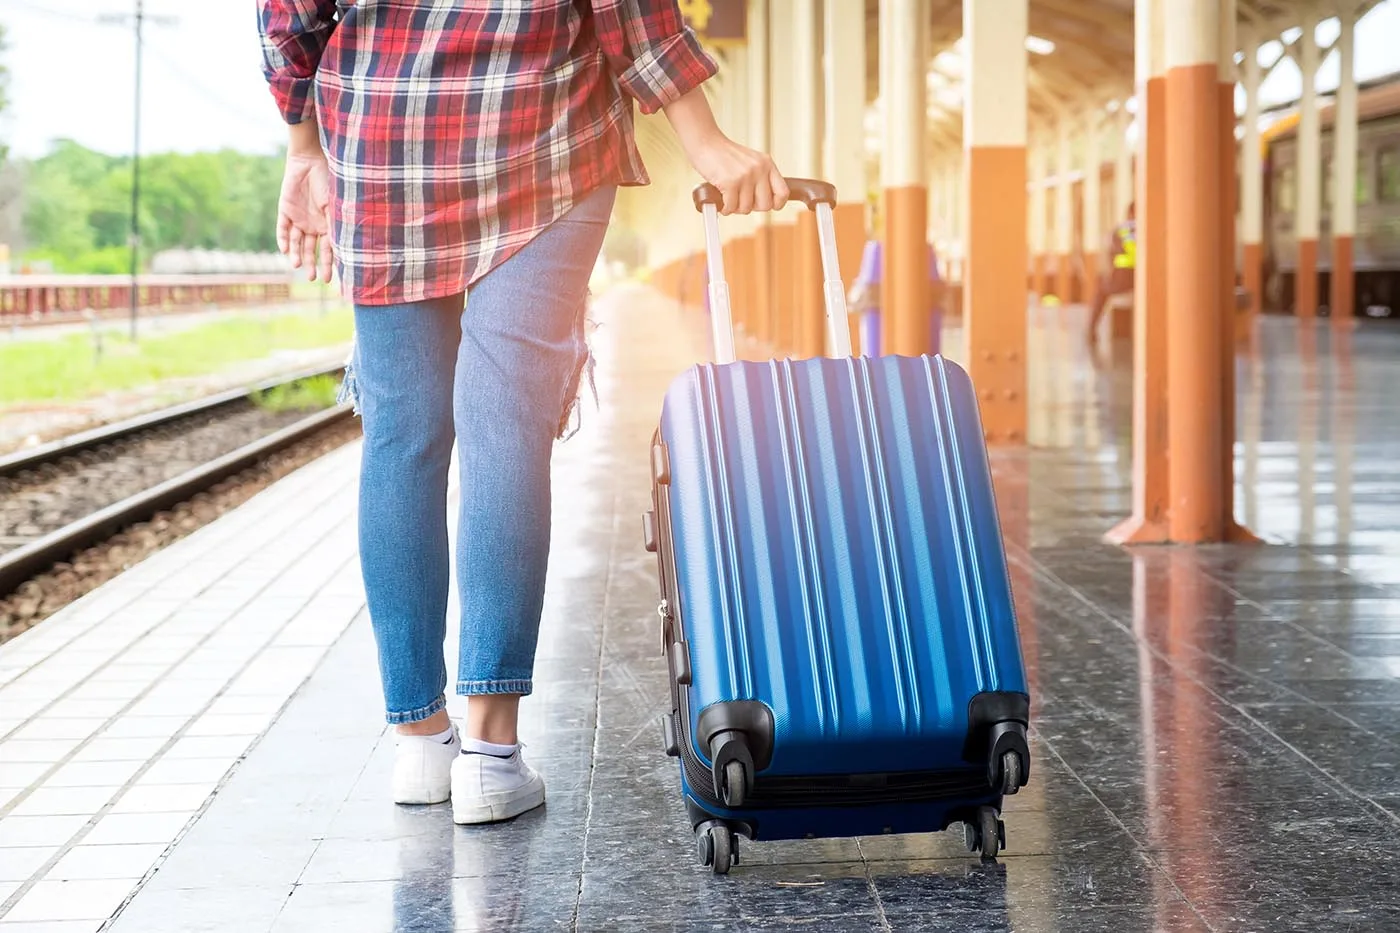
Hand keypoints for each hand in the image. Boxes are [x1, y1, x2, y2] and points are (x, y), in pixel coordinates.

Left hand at [276, 148, 332, 282]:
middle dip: (312, 264)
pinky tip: (285, 249)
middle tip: (312, 277)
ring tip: (296, 265)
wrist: (310, 161)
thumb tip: (344, 250)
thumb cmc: (329, 182)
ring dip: (296, 254)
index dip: (330, 265)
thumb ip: (336, 227)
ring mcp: (298, 219)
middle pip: (311, 250)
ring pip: (296, 242)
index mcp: (328, 226)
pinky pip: (283, 229)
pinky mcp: (285, 211)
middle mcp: (313, 225)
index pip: (329, 250)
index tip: (329, 280)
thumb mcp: (335, 207)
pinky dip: (284, 239)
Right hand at [684, 131, 787, 214]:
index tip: (767, 205)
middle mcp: (759, 169)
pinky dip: (725, 208)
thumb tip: (765, 204)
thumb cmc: (723, 155)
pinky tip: (721, 201)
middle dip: (751, 207)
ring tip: (728, 197)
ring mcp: (746, 176)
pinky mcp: (731, 182)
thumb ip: (760, 178)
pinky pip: (731, 207)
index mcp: (767, 164)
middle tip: (740, 200)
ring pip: (746, 209)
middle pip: (765, 205)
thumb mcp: (750, 161)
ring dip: (735, 208)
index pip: (783, 192)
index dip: (776, 204)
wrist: (705, 142)